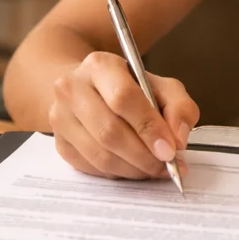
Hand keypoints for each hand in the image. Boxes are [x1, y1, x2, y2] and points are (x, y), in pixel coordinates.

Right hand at [48, 51, 199, 179]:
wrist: (86, 89)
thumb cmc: (128, 88)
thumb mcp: (160, 86)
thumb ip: (179, 106)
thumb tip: (178, 139)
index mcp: (99, 66)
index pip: (123, 98)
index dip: (149, 127)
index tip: (170, 149)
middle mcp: (72, 88)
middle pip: (109, 131)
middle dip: (144, 155)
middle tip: (166, 165)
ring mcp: (60, 118)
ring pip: (100, 155)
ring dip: (133, 169)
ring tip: (155, 169)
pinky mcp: (60, 144)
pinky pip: (92, 168)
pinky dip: (118, 174)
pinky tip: (133, 167)